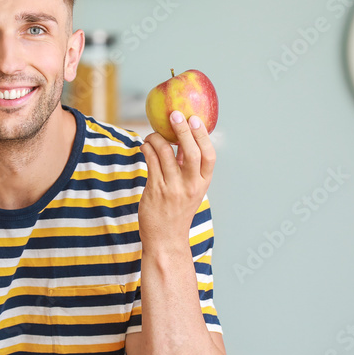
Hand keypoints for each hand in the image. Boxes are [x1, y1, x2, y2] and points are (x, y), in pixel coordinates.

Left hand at [139, 111, 214, 247]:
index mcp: (202, 183)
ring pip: (165, 154)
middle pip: (191, 152)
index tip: (195, 119)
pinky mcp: (155, 191)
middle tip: (175, 114)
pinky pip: (150, 162)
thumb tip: (183, 139)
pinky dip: (147, 149)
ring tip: (151, 135)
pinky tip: (144, 145)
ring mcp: (172, 189)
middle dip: (182, 131)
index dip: (202, 135)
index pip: (209, 156)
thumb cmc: (177, 212)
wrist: (165, 240)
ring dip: (156, 138)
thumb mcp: (190, 190)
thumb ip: (188, 166)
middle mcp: (190, 186)